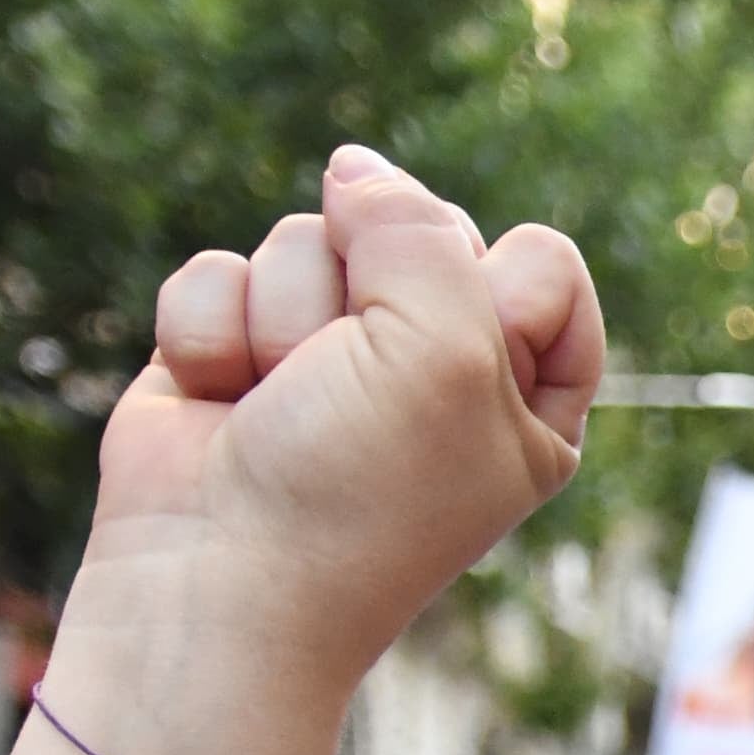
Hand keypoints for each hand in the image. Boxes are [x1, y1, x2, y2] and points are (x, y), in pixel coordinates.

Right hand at [88, 148, 604, 684]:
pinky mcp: (235, 349)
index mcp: (529, 392)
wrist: (216, 586)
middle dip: (371, 296)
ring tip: (279, 405)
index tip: (460, 361)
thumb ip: (421, 227)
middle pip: (418, 229)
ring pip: (308, 239)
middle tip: (352, 386)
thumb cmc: (356, 493)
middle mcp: (435, 368)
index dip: (494, 288)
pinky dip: (212, 333)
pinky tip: (219, 402)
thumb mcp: (446, 347)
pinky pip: (222, 271)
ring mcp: (329, 357)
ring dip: (285, 319)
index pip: (541, 261)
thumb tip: (351, 168)